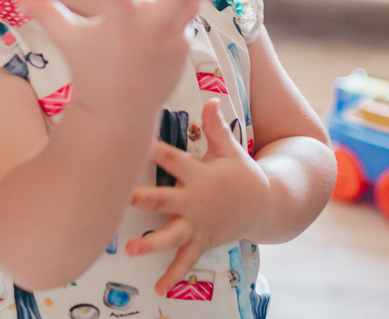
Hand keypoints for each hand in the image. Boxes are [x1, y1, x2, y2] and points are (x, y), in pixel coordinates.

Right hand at [24, 0, 224, 125]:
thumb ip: (49, 15)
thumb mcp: (69, 41)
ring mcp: (170, 40)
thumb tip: (19, 0)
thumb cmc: (90, 71)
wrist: (119, 114)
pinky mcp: (183, 48)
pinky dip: (184, 4)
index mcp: (118, 24)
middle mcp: (148, 30)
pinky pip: (187, 17)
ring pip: (190, 1)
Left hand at [126, 98, 271, 295]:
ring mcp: (198, 224)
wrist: (266, 204)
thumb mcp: (230, 149)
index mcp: (199, 175)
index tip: (134, 144)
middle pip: (165, 199)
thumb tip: (211, 100)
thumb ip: (216, 127)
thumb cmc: (242, 173)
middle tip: (122, 199)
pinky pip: (186, 261)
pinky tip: (159, 289)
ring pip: (172, 235)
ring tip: (132, 250)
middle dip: (144, 200)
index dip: (155, 151)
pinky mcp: (203, 241)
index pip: (173, 159)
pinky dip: (174, 275)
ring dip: (152, 243)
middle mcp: (196, 201)